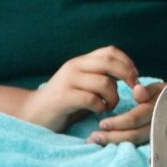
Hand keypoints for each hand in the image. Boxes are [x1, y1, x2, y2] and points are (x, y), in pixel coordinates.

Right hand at [18, 46, 138, 131]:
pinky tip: (99, 112)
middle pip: (110, 63)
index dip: (127, 62)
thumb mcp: (84, 84)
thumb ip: (101, 76)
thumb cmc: (64, 102)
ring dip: (114, 97)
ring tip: (110, 106)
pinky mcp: (62, 98)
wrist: (31, 115)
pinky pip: (91, 99)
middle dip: (127, 76)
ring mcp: (67, 81)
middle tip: (133, 90)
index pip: (110, 51)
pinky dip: (101, 106)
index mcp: (81, 61)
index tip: (135, 77)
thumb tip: (131, 76)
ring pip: (104, 82)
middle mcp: (74, 67)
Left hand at [91, 82, 165, 145]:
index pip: (135, 119)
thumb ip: (147, 90)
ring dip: (115, 142)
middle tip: (93, 137)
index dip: (118, 123)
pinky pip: (138, 147)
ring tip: (97, 141)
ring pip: (135, 142)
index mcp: (157, 109)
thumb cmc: (166, 95)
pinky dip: (126, 148)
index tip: (102, 124)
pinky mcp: (155, 141)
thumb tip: (137, 90)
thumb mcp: (158, 88)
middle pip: (133, 135)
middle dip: (112, 137)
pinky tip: (114, 148)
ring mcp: (157, 135)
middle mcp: (158, 124)